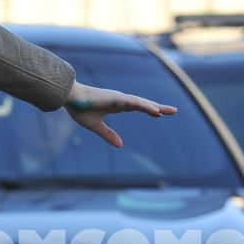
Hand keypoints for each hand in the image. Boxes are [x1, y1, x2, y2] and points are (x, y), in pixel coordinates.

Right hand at [63, 82, 177, 147]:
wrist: (70, 98)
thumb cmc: (80, 109)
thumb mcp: (96, 126)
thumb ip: (108, 135)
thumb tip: (120, 145)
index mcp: (117, 106)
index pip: (138, 107)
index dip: (150, 110)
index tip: (160, 113)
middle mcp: (121, 101)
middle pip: (144, 104)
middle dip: (159, 108)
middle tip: (173, 111)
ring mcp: (120, 98)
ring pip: (142, 103)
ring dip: (156, 107)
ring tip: (170, 111)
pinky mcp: (117, 98)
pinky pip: (135, 103)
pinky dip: (146, 107)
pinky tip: (156, 111)